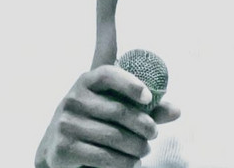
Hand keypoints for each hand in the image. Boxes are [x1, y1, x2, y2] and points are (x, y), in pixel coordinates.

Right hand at [43, 65, 179, 167]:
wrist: (56, 147)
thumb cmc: (95, 119)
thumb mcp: (114, 106)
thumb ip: (145, 106)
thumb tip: (177, 111)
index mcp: (86, 80)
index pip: (108, 74)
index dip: (130, 84)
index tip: (150, 97)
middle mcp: (72, 99)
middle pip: (118, 110)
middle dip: (143, 124)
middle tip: (154, 134)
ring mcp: (65, 124)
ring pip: (113, 136)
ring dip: (136, 146)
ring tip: (145, 150)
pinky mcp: (63, 149)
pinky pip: (102, 157)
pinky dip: (123, 163)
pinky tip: (132, 164)